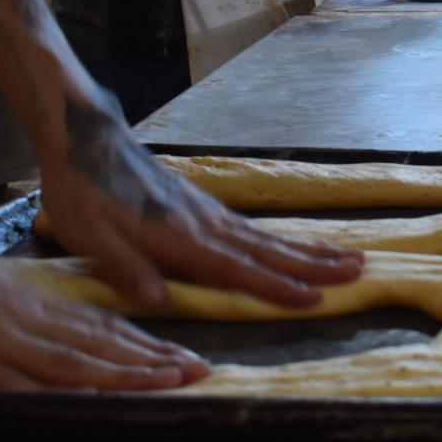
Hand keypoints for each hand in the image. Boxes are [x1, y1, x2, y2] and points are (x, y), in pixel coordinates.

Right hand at [0, 216, 209, 390]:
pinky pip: (10, 380)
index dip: (140, 343)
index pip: (92, 325)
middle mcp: (12, 314)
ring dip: (124, 375)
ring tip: (170, 382)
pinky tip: (86, 403)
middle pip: (95, 342)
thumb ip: (0, 306)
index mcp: (16, 296)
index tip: (179, 355)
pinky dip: (52, 393)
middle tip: (199, 371)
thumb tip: (30, 327)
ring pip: (69, 360)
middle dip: (151, 360)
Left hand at [38, 100, 363, 309]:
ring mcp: (209, 212)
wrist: (87, 141)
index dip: (275, 287)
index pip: (235, 269)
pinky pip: (255, 228)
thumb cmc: (83, 193)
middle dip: (313, 264)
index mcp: (177, 238)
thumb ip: (125, 268)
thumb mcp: (88, 237)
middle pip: (266, 250)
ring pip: (268, 238)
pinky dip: (286, 239)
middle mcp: (204, 224)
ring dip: (310, 250)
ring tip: (351, 258)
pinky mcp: (206, 206)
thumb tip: (158, 300)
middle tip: (358, 271)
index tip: (314, 298)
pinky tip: (300, 247)